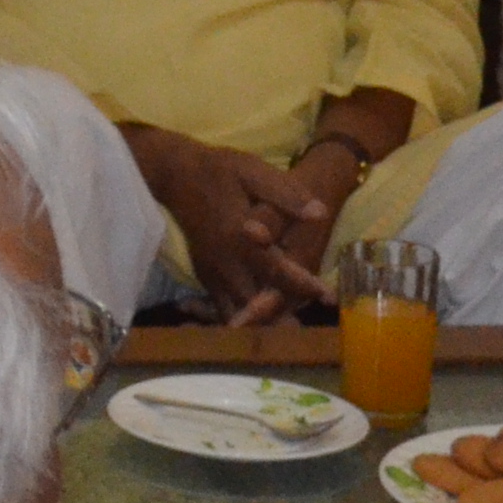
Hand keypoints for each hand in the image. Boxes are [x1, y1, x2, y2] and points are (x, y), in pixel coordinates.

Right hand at [130, 122, 334, 325]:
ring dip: (263, 322)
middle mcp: (224, 261)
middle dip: (282, 316)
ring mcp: (211, 271)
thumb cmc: (218, 170)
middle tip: (307, 328)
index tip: (328, 297)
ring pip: (238, 310)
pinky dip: (242, 319)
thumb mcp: (253, 170)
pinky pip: (223, 307)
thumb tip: (320, 212)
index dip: (304, 285)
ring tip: (289, 332)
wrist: (174, 175)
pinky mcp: (204, 275)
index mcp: (239, 237)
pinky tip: (259, 324)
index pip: (276, 270)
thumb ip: (286, 193)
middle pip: (256, 301)